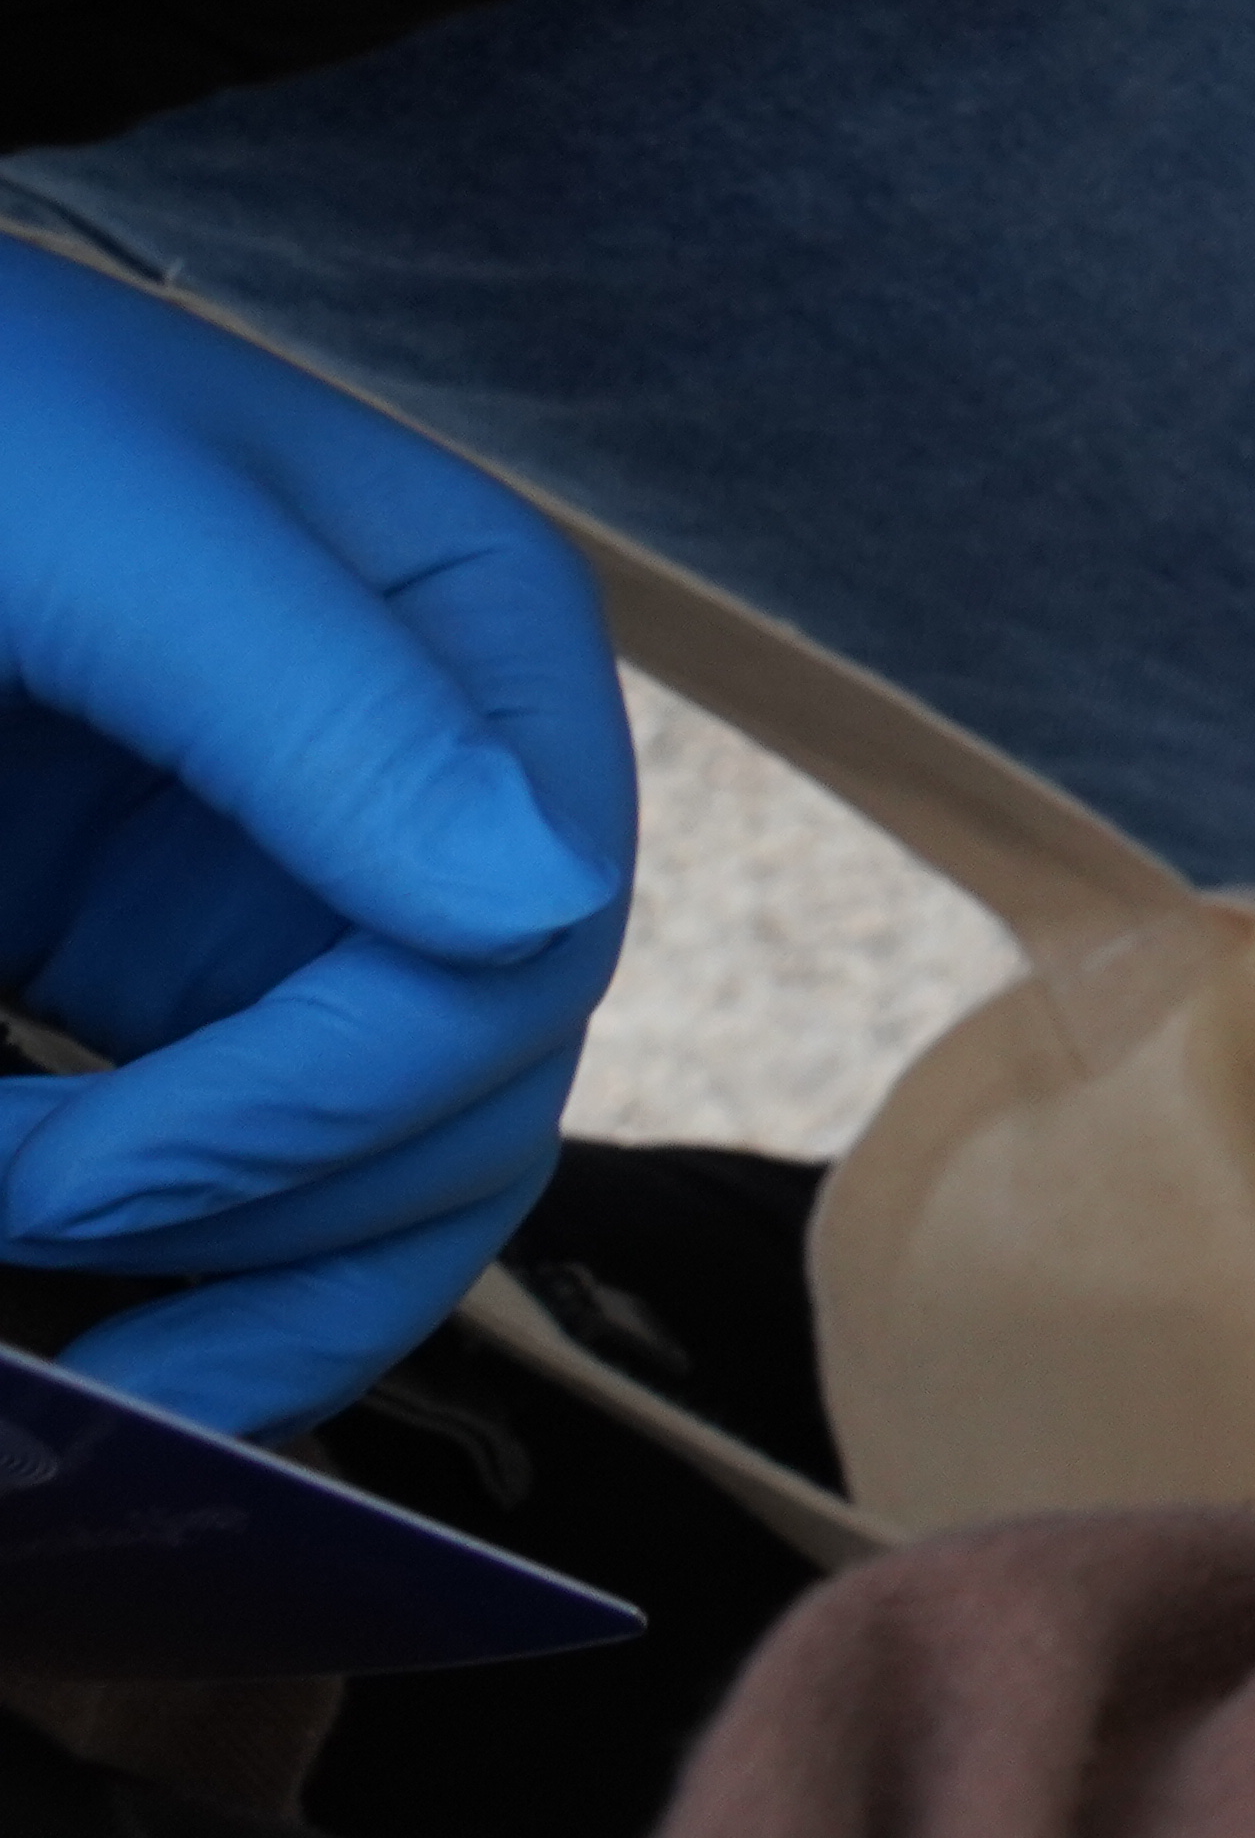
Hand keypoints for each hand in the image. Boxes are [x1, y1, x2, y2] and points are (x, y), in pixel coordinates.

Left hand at [0, 248, 628, 1439]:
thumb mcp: (112, 537)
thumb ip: (325, 711)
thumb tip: (542, 918)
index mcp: (479, 651)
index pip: (512, 958)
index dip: (303, 1110)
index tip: (46, 1180)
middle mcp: (445, 789)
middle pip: (487, 1096)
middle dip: (266, 1219)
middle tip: (11, 1229)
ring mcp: (320, 895)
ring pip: (419, 1181)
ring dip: (264, 1307)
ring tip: (82, 1377)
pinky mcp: (184, 979)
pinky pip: (285, 1190)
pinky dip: (214, 1292)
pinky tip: (95, 1327)